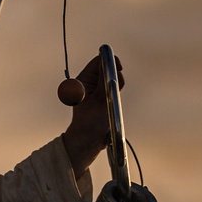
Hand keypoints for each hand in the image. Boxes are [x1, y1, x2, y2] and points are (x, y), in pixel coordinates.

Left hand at [59, 54, 124, 180]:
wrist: (89, 140)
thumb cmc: (91, 122)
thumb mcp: (101, 99)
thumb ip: (106, 80)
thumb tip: (109, 62)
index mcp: (83, 80)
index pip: (98, 61)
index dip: (110, 62)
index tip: (119, 68)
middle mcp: (88, 83)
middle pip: (106, 69)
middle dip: (114, 76)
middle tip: (115, 89)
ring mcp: (95, 90)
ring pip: (111, 79)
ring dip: (116, 86)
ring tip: (113, 101)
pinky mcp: (101, 97)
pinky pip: (112, 89)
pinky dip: (116, 94)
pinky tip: (113, 104)